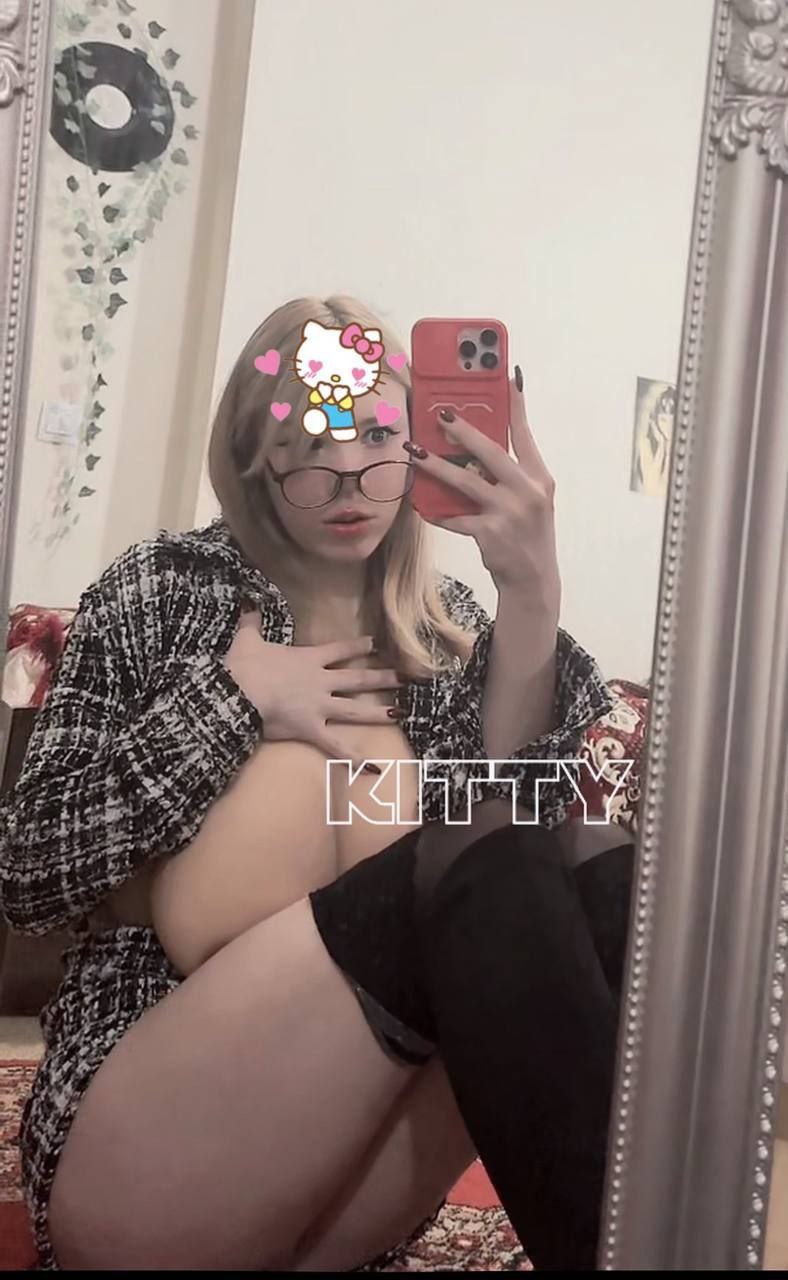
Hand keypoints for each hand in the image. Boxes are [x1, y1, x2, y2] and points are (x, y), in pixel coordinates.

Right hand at [223, 612, 402, 768]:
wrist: (237, 693)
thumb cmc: (243, 667)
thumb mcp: (247, 639)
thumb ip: (251, 621)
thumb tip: (248, 601)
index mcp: (308, 659)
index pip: (340, 650)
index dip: (358, 646)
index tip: (375, 644)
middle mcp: (320, 682)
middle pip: (357, 679)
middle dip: (382, 678)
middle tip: (404, 678)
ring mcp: (319, 707)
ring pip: (355, 709)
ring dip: (379, 712)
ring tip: (401, 713)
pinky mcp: (311, 730)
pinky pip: (336, 747)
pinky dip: (355, 759)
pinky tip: (375, 768)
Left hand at [403, 373, 560, 610]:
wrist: (534, 580)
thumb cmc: (527, 535)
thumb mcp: (531, 501)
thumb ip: (510, 475)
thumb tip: (473, 450)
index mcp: (539, 478)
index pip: (525, 434)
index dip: (516, 405)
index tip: (509, 375)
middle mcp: (527, 491)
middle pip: (490, 452)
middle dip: (463, 430)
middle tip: (440, 413)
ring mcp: (509, 512)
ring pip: (465, 481)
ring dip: (436, 465)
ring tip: (415, 451)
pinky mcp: (490, 533)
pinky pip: (454, 517)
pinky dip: (436, 511)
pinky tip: (421, 504)